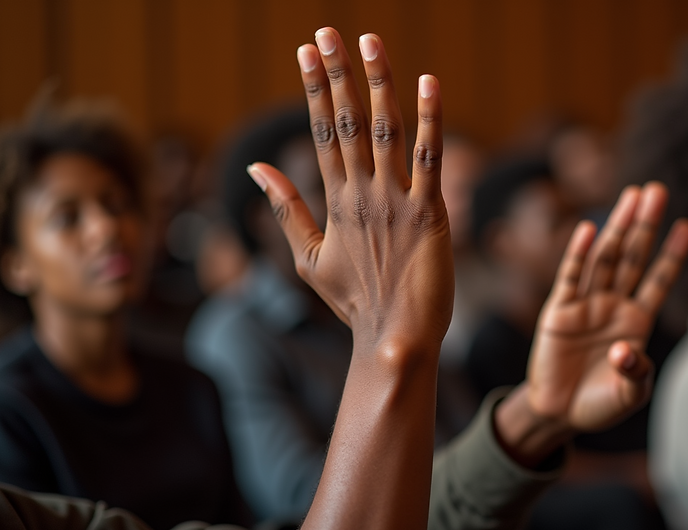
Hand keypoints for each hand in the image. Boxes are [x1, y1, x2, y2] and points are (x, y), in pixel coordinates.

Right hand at [247, 30, 452, 352]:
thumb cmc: (355, 302)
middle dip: (337, 75)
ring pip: (386, 130)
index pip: (322, 134)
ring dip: (379, 83)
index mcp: (335, 202)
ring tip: (371, 41)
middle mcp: (362, 194)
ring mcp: (396, 201)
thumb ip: (286, 208)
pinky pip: (430, 158)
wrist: (394, 338)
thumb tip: (256, 168)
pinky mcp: (430, 213)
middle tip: (328, 32)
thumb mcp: (308, 258)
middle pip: (348, 123)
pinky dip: (430, 120)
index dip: (314, 90)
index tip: (305, 52)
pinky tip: (429, 83)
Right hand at [496, 184, 687, 464]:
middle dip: (645, 225)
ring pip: (605, 258)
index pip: (658, 281)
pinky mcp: (559, 311)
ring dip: (619, 227)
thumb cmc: (600, 404)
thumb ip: (635, 373)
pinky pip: (570, 277)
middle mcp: (613, 306)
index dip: (673, 255)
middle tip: (658, 190)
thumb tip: (623, 349)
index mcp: (636, 322)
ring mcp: (586, 305)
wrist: (560, 413)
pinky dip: (579, 254)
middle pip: (633, 257)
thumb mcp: (630, 395)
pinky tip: (590, 230)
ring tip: (632, 195)